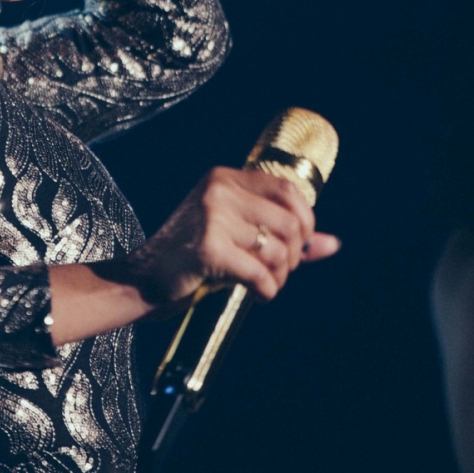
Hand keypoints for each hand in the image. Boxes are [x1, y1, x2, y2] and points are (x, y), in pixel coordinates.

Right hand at [125, 167, 339, 309]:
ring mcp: (212, 217)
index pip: (287, 189)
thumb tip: (332, 244)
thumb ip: (283, 237)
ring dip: (280, 276)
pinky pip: (260, 273)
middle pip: (288, 221)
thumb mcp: (236, 237)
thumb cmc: (190, 259)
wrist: (141, 281)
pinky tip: (257, 295)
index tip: (299, 245)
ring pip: (277, 249)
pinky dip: (267, 290)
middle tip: (280, 271)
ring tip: (266, 284)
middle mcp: (218, 190)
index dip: (305, 220)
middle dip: (295, 254)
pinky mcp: (209, 248)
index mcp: (224, 178)